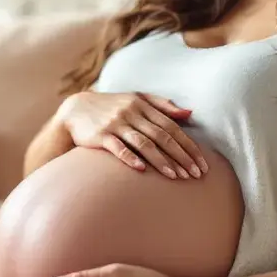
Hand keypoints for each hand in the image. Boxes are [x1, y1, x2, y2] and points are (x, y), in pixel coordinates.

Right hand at [58, 92, 207, 178]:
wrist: (75, 110)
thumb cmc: (111, 106)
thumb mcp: (135, 99)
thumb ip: (162, 105)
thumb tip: (189, 114)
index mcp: (142, 104)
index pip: (171, 126)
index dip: (188, 145)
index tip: (201, 163)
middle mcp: (131, 113)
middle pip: (161, 136)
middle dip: (180, 156)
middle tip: (194, 174)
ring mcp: (115, 124)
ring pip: (143, 143)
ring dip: (161, 160)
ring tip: (175, 177)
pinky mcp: (100, 136)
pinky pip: (118, 148)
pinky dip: (130, 158)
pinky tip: (142, 170)